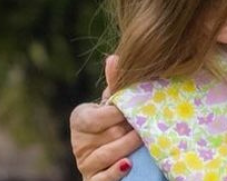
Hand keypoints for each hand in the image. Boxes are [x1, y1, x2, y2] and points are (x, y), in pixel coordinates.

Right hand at [71, 55, 139, 180]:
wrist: (111, 157)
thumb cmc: (115, 124)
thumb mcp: (114, 106)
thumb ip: (115, 86)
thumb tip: (114, 58)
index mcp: (81, 119)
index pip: (97, 117)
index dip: (117, 114)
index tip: (133, 110)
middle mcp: (79, 142)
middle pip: (107, 135)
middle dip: (128, 130)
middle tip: (147, 124)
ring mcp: (85, 163)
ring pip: (106, 155)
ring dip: (128, 147)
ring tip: (145, 140)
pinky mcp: (92, 180)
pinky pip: (101, 178)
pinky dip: (114, 172)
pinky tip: (128, 164)